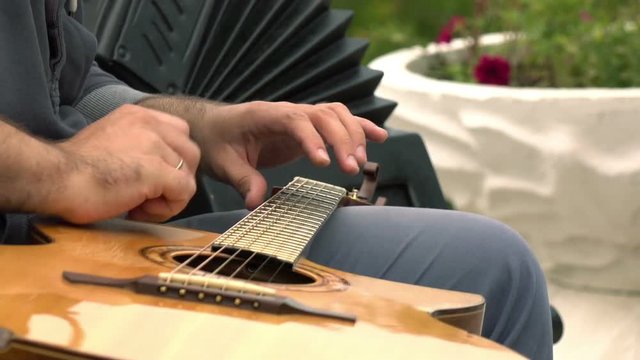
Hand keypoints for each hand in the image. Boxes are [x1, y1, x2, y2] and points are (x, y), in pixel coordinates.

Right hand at [51, 105, 199, 222]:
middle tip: (147, 197)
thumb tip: (159, 172)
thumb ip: (136, 148)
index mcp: (137, 115)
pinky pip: (185, 191)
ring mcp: (154, 145)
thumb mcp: (111, 143)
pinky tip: (139, 209)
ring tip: (140, 205)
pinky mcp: (157, 170)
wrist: (54, 178)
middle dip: (176, 180)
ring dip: (170, 197)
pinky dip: (168, 208)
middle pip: (191, 154)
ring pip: (189, 175)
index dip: (172, 162)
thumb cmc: (74, 170)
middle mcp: (149, 124)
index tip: (148, 179)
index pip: (180, 135)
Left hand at [189, 101, 387, 208]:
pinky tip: (381, 137)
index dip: (312, 138)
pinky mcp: (308, 127)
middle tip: (351, 169)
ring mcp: (300, 117)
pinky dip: (360, 127)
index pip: (294, 120)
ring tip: (360, 163)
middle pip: (323, 116)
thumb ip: (242, 180)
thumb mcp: (223, 164)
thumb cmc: (216, 143)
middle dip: (341, 140)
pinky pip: (338, 121)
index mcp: (264, 115)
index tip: (323, 162)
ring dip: (353, 135)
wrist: (213, 128)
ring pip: (336, 115)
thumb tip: (256, 203)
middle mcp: (287, 111)